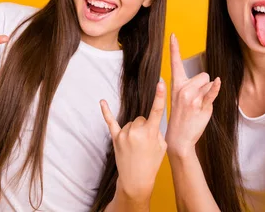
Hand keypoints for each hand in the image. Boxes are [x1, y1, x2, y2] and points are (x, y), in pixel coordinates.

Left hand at [100, 81, 167, 201]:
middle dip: (144, 127)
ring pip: (131, 122)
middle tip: (145, 143)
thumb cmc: (152, 163)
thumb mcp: (162, 146)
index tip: (161, 82)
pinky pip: (110, 122)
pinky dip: (106, 111)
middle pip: (142, 118)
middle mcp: (136, 131)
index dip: (160, 96)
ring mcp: (124, 134)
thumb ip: (157, 130)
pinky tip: (102, 102)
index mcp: (151, 133)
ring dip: (134, 130)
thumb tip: (149, 121)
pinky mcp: (115, 138)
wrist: (136, 181)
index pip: (157, 111)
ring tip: (136, 147)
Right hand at [165, 34, 220, 156]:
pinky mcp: (202, 105)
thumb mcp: (179, 98)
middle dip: (204, 85)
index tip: (173, 35)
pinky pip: (211, 93)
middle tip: (195, 101)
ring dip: (209, 94)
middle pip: (204, 75)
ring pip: (210, 84)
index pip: (175, 63)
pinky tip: (218, 82)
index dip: (174, 48)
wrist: (179, 138)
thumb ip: (190, 85)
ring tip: (198, 107)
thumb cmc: (182, 116)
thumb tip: (210, 79)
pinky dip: (216, 88)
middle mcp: (183, 88)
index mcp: (176, 85)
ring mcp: (192, 97)